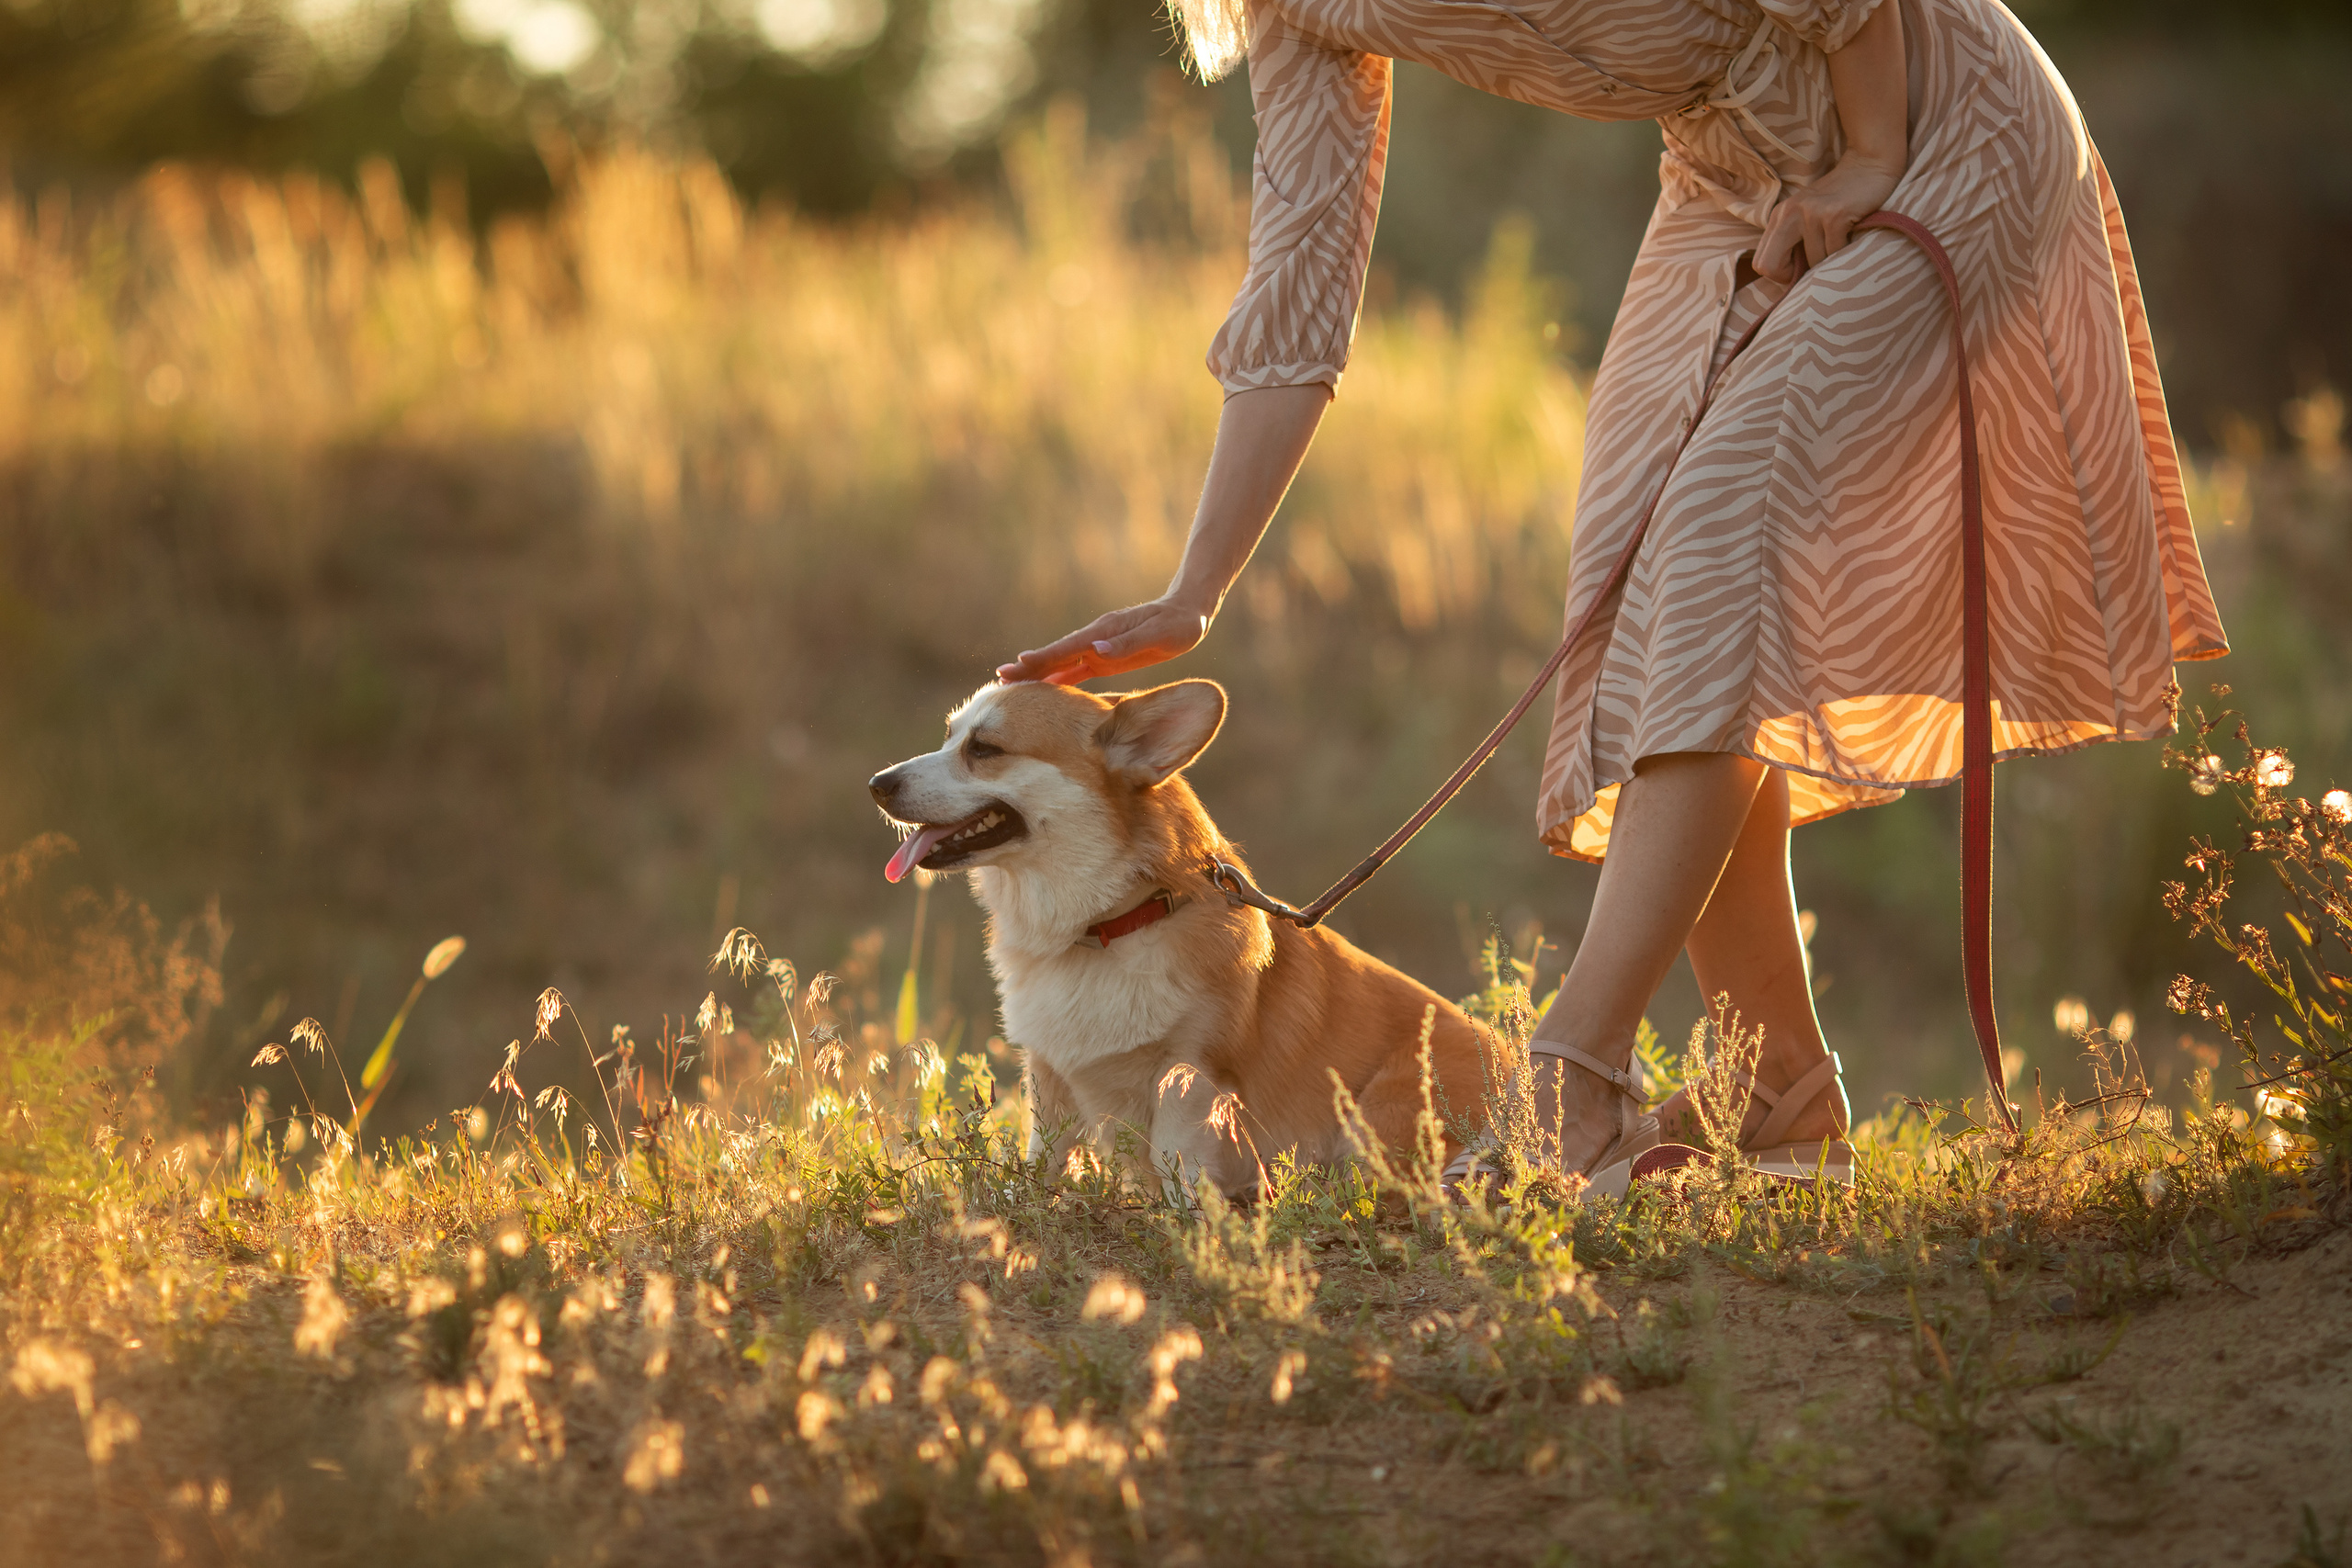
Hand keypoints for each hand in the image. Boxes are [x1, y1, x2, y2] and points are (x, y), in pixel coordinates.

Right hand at [994, 597, 1211, 685]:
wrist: (1188, 613)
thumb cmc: (1177, 625)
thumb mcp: (1158, 635)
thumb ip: (1127, 644)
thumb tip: (1097, 648)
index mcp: (1105, 633)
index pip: (1068, 647)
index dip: (1044, 657)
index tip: (1019, 664)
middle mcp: (1096, 639)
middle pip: (1057, 655)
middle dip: (1030, 667)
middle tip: (999, 679)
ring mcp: (1098, 648)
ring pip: (1062, 664)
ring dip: (1038, 675)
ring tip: (1010, 686)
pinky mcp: (1105, 658)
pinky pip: (1075, 671)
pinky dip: (1057, 679)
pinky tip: (1042, 690)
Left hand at [1753, 153, 1904, 284]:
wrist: (1869, 164)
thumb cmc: (1838, 197)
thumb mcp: (1805, 214)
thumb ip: (1791, 239)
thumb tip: (1785, 279)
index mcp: (1779, 216)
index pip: (1761, 263)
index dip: (1780, 275)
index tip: (1801, 268)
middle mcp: (1789, 213)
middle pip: (1770, 267)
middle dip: (1794, 277)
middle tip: (1815, 268)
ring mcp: (1812, 213)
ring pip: (1812, 262)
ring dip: (1829, 260)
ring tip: (1841, 242)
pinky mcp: (1835, 215)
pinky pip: (1835, 252)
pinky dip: (1845, 251)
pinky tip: (1852, 234)